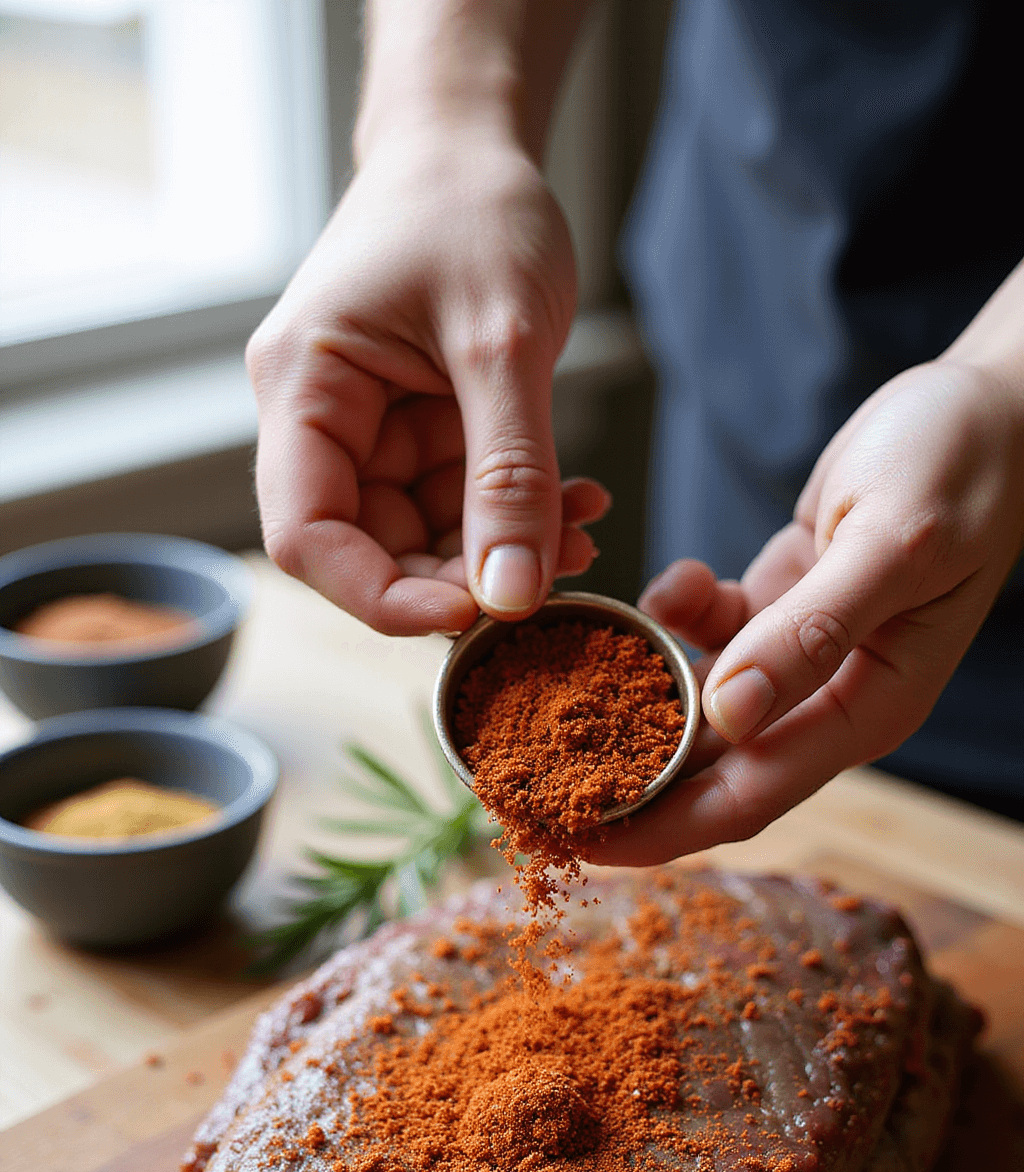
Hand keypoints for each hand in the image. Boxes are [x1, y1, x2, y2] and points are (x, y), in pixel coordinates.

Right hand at [247, 131, 607, 635]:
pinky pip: (461, 504)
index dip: (379, 596)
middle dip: (460, 578)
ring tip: (584, 527)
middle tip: (548, 581)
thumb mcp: (502, 340)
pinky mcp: (418, 432)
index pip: (307, 538)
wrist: (476, 142)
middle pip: (367, 550)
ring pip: (423, 538)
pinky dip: (519, 517)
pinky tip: (576, 503)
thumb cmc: (470, 206)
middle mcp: (322, 420)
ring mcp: (371, 431)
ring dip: (503, 553)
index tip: (471, 614)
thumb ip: (509, 474)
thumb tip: (511, 599)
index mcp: (303, 390)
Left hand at [599, 358, 1023, 863]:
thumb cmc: (960, 467)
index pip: (743, 802)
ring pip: (696, 705)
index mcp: (864, 710)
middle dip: (621, 777)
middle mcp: (828, 700)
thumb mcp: (888, 545)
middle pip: (706, 772)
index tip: (570, 838)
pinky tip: (673, 581)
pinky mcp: (783, 608)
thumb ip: (811, 632)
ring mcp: (802, 658)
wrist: (994, 405)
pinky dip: (676, 613)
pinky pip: (707, 634)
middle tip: (524, 776)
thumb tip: (729, 717)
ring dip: (635, 694)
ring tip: (557, 684)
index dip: (655, 829)